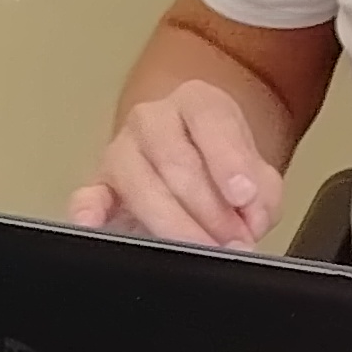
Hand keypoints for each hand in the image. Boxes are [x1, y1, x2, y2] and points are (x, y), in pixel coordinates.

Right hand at [68, 80, 280, 247]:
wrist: (189, 167)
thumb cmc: (221, 168)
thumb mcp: (255, 173)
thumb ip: (262, 193)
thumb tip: (252, 217)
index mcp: (197, 103)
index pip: (211, 122)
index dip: (229, 161)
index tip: (243, 196)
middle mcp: (153, 119)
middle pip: (176, 160)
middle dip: (209, 208)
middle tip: (233, 240)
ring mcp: (121, 150)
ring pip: (140, 184)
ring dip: (175, 224)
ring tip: (205, 248)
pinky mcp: (98, 185)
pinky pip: (88, 195)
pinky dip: (89, 210)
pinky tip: (95, 223)